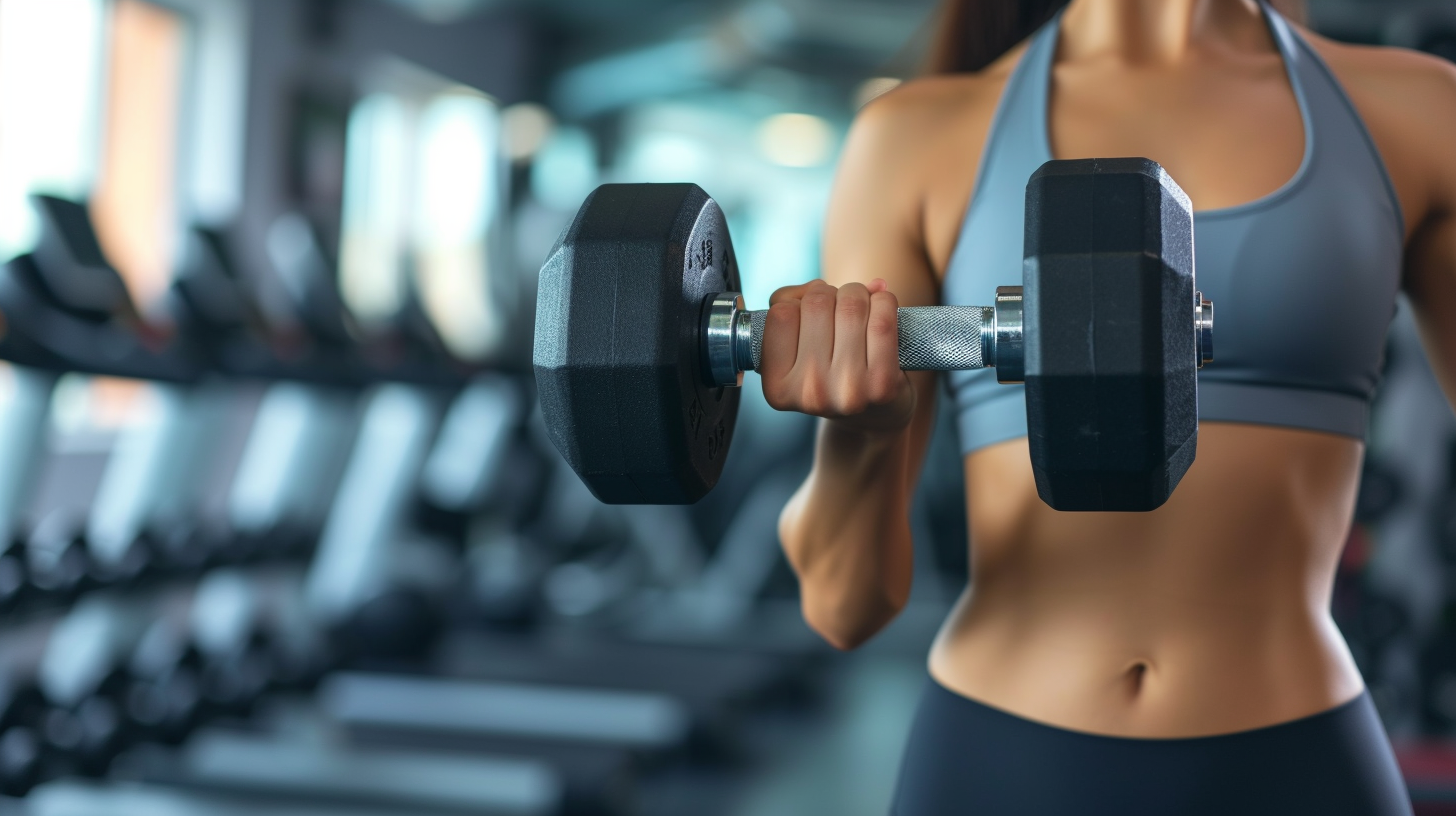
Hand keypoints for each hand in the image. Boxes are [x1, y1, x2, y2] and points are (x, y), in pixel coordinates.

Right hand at [759, 278, 914, 434]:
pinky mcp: (883, 384)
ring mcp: (847, 390)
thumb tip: (818, 285)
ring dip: (858, 294)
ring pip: (851, 305)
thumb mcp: (795, 347)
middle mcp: (809, 392)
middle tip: (839, 308)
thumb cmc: (831, 371)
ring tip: (861, 308)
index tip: (809, 315)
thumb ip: (788, 305)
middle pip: (816, 303)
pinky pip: (882, 319)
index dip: (798, 302)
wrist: (874, 415)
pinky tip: (882, 309)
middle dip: (831, 293)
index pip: (780, 312)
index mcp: (777, 387)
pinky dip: (885, 301)